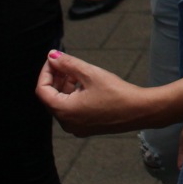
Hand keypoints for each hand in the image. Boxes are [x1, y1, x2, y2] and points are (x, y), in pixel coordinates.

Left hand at [37, 50, 155, 135]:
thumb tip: (52, 56)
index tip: (55, 59)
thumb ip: (68, 64)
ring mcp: (76, 127)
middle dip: (56, 78)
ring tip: (78, 71)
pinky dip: (74, 96)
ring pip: (62, 103)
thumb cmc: (117, 93)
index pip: (42, 90)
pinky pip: (72, 110)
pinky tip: (86, 84)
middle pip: (51, 97)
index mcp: (64, 111)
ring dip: (66, 86)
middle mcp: (66, 123)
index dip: (46, 72)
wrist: (140, 111)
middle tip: (66, 62)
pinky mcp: (86, 127)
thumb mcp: (91, 74)